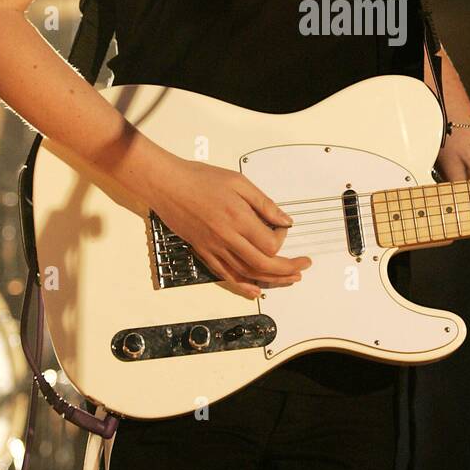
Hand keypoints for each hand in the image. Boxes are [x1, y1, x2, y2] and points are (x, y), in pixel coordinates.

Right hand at [150, 155, 311, 299]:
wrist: (167, 185)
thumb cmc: (199, 179)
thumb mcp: (238, 182)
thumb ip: (264, 204)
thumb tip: (284, 219)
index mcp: (238, 219)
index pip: (270, 243)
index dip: (282, 238)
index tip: (283, 227)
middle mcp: (227, 238)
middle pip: (264, 264)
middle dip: (288, 268)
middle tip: (302, 267)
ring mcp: (214, 248)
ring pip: (247, 273)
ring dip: (271, 280)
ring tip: (288, 279)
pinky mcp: (204, 252)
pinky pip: (226, 276)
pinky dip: (243, 286)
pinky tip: (255, 290)